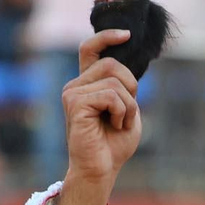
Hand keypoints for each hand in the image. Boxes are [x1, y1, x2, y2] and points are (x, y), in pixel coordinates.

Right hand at [53, 29, 141, 204]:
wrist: (102, 169)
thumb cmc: (114, 144)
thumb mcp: (128, 110)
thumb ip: (126, 88)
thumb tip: (129, 68)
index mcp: (87, 84)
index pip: (91, 49)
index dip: (107, 37)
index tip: (127, 34)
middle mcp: (76, 85)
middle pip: (113, 64)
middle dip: (131, 88)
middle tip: (127, 114)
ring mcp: (73, 92)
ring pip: (115, 81)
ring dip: (129, 106)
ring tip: (120, 124)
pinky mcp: (75, 103)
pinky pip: (111, 95)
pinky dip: (123, 112)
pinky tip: (115, 126)